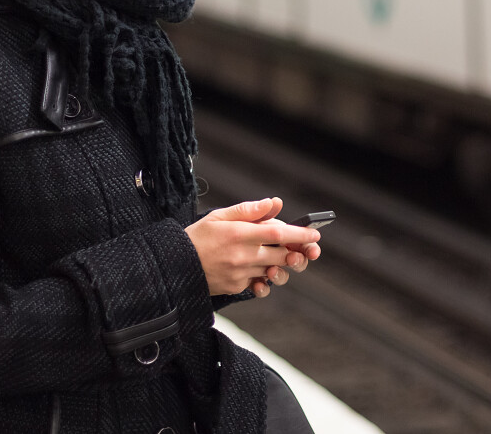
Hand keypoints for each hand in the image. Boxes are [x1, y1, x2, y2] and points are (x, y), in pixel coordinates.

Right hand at [185, 198, 321, 296]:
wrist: (174, 266)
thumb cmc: (198, 237)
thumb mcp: (219, 216)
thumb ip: (248, 210)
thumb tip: (274, 203)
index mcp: (239, 234)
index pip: (278, 234)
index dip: (300, 234)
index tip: (315, 234)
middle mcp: (242, 255)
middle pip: (282, 255)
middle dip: (297, 252)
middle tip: (307, 249)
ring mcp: (240, 274)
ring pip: (274, 271)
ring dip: (282, 265)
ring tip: (281, 258)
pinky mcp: (236, 287)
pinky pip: (259, 282)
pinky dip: (264, 275)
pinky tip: (261, 269)